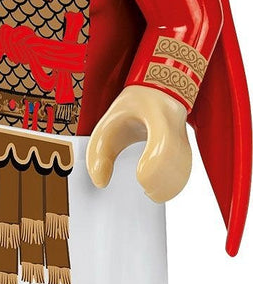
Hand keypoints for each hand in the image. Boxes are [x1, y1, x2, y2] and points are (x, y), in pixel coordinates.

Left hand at [86, 85, 191, 202]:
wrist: (160, 91)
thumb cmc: (135, 106)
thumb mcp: (109, 122)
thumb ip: (99, 152)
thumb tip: (101, 182)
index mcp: (155, 114)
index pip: (163, 143)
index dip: (155, 164)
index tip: (140, 176)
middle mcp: (174, 125)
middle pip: (177, 160)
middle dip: (161, 182)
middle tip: (144, 188)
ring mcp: (183, 136)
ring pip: (184, 168)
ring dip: (168, 187)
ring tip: (150, 191)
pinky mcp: (186, 148)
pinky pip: (185, 171)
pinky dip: (173, 185)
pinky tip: (158, 189)